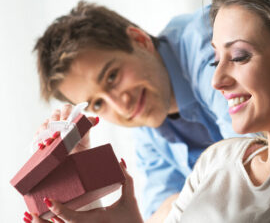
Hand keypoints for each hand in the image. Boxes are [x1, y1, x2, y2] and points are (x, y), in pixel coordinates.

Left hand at [24, 160, 143, 222]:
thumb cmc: (132, 217)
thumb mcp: (130, 198)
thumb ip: (126, 179)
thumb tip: (121, 161)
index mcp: (96, 219)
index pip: (72, 217)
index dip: (58, 209)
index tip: (48, 200)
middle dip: (41, 222)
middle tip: (27, 212)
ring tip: (29, 217)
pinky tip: (48, 219)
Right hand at [34, 104, 98, 152]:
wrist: (73, 161)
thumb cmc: (81, 148)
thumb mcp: (86, 139)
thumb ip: (88, 128)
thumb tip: (96, 119)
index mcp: (72, 117)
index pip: (67, 108)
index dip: (65, 113)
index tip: (65, 122)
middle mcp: (60, 119)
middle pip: (54, 114)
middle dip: (54, 123)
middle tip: (56, 134)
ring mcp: (51, 127)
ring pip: (45, 123)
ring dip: (45, 132)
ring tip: (48, 142)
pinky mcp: (42, 135)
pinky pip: (38, 133)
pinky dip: (38, 138)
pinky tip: (40, 145)